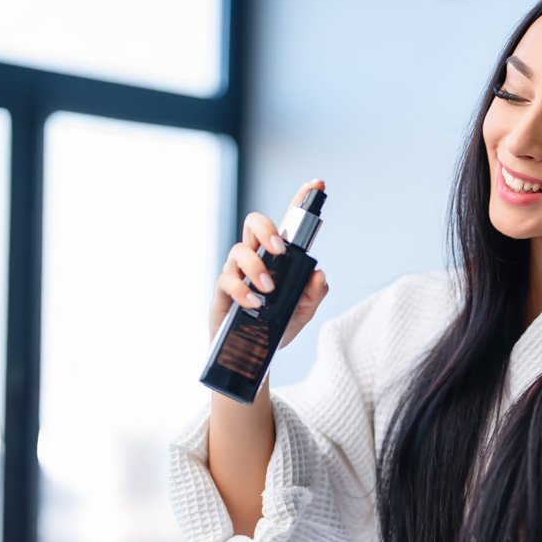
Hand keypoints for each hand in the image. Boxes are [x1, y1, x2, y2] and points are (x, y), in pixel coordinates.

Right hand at [209, 179, 328, 347]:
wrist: (254, 357)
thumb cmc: (277, 327)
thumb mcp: (303, 312)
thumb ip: (314, 294)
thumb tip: (319, 273)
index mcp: (277, 259)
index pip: (287, 225)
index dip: (300, 201)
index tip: (317, 184)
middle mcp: (255, 258)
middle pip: (253, 223)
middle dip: (266, 228)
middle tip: (280, 250)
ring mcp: (237, 273)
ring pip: (239, 250)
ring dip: (256, 267)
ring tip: (268, 289)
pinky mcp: (222, 291)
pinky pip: (227, 280)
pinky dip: (242, 290)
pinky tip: (254, 303)